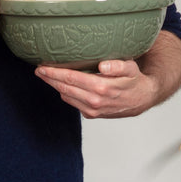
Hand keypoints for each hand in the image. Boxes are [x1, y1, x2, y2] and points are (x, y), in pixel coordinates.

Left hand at [34, 57, 161, 118]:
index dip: (54, 72)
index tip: (42, 67)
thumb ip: (117, 65)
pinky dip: (66, 94)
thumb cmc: (134, 79)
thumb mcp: (130, 67)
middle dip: (50, 79)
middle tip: (39, 70)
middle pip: (64, 88)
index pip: (71, 78)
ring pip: (66, 96)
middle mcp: (94, 101)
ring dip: (56, 86)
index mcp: (101, 87)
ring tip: (48, 76)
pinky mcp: (91, 115)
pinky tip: (64, 86)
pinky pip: (73, 103)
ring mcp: (92, 110)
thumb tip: (103, 66)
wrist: (141, 99)